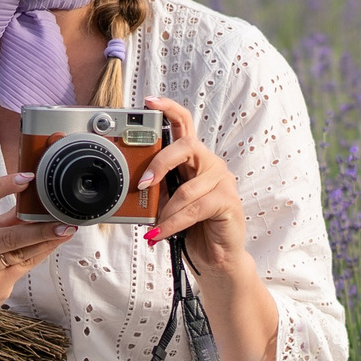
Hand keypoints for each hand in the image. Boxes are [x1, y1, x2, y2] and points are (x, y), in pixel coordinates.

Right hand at [0, 171, 74, 308]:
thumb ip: (5, 217)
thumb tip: (37, 197)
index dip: (1, 187)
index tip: (27, 178)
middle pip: (5, 237)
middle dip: (37, 229)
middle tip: (60, 220)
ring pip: (19, 253)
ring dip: (46, 240)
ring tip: (66, 229)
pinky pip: (24, 266)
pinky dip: (42, 252)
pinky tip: (55, 243)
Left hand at [138, 96, 249, 273]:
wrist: (217, 258)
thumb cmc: (193, 228)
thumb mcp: (168, 204)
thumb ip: (157, 189)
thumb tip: (133, 185)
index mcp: (193, 160)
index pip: (183, 125)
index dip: (168, 109)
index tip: (149, 102)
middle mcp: (210, 164)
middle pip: (186, 146)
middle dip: (160, 162)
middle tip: (143, 182)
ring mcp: (222, 181)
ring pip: (186, 188)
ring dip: (166, 211)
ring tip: (154, 228)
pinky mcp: (228, 201)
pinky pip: (194, 208)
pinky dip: (173, 223)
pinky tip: (160, 234)